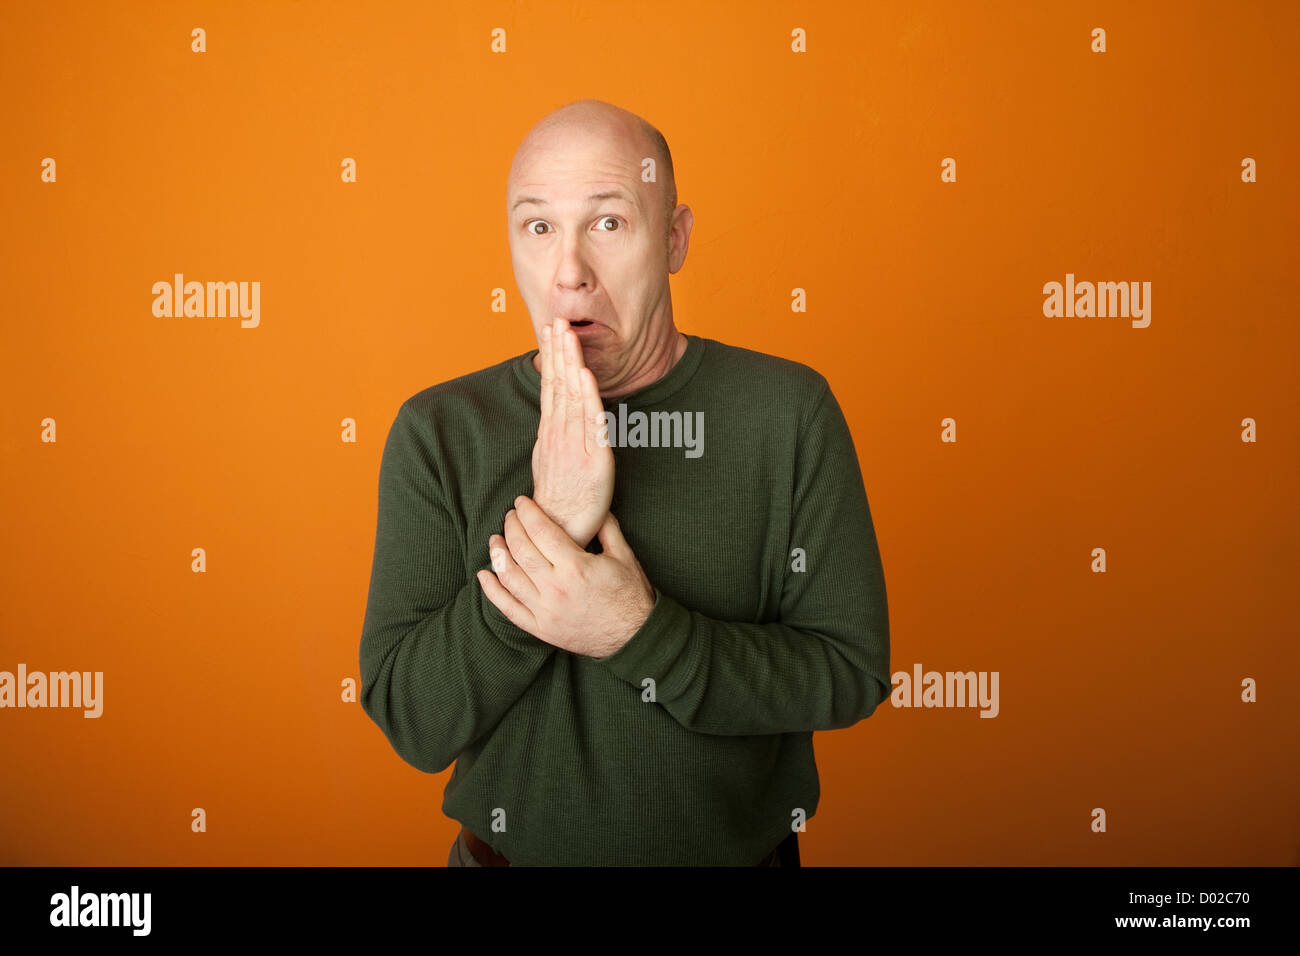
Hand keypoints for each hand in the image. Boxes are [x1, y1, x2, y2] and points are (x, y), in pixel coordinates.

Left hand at [477, 496, 654, 658]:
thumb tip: (593, 506)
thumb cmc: (630, 596)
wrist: (633, 637)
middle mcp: (555, 588)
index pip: (541, 531)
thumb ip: (607, 527)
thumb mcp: (624, 556)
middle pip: (521, 549)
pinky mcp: (540, 628)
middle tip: (510, 515)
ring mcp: (545, 610)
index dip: (528, 512)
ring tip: (495, 539)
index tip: (522, 501)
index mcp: (575, 567)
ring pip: (509, 576)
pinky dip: (492, 591)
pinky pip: (508, 608)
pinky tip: (484, 575)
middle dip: (511, 527)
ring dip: (497, 554)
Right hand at [531, 317, 613, 546]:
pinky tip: (585, 375)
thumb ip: (554, 432)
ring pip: (572, 397)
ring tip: (570, 335)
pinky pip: (590, 423)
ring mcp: (575, 446)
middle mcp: (559, 434)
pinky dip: (587, 397)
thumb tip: (554, 410)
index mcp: (550, 433)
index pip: (551, 386)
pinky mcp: (594, 459)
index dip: (552, 357)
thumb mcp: (550, 459)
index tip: (551, 329)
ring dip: (571, 363)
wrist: (559, 531)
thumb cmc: (558, 498)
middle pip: (558, 385)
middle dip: (559, 350)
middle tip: (558, 319)